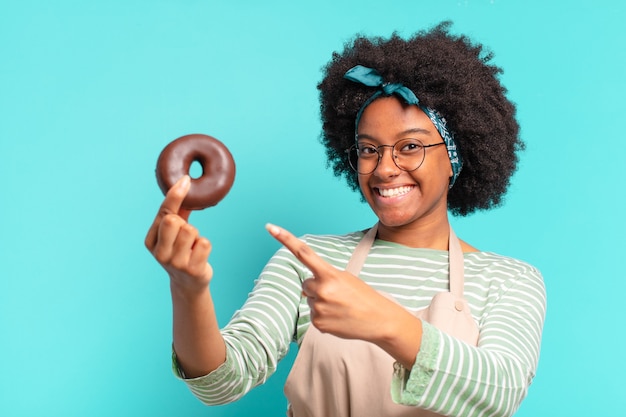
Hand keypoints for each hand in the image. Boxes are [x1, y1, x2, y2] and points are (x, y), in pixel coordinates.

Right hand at [145, 176, 212, 292]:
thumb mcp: (173, 234)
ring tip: (191, 247)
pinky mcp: (192, 269)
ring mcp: (175, 263)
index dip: (175, 195)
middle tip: (185, 235)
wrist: (188, 284)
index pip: (163, 213)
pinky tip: (198, 255)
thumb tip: (184, 185)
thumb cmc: (180, 252)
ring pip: (191, 230)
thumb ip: (177, 213)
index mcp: (151, 241)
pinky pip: (204, 243)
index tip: (185, 180)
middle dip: (184, 223)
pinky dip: (205, 245)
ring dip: (196, 236)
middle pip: (174, 220)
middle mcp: (159, 253)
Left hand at [265, 223, 403, 342]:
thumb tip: (302, 290)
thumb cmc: (363, 296)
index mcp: (329, 274)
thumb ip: (322, 279)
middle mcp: (321, 290)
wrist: (379, 320)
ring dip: (321, 301)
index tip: (270, 227)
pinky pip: (313, 315)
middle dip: (317, 287)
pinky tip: (339, 317)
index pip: (303, 253)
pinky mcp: (318, 324)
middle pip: (306, 284)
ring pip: (309, 299)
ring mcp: (318, 308)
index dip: (285, 239)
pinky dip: (324, 315)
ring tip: (341, 306)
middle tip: (338, 294)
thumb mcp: (345, 279)